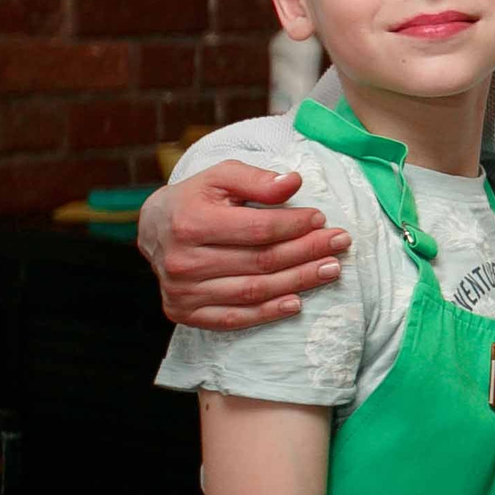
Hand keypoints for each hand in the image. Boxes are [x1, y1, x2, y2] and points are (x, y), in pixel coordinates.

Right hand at [141, 162, 348, 330]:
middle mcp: (183, 261)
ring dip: (298, 281)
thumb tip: (293, 182)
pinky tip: (296, 303)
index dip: (295, 225)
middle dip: (307, 252)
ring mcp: (182, 291)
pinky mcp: (184, 312)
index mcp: (190, 223)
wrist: (154, 229)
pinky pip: (233, 318)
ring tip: (331, 269)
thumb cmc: (197, 198)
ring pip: (253, 290)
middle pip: (261, 261)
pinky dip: (267, 313)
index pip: (258, 229)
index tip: (322, 220)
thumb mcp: (221, 176)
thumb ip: (257, 179)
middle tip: (340, 243)